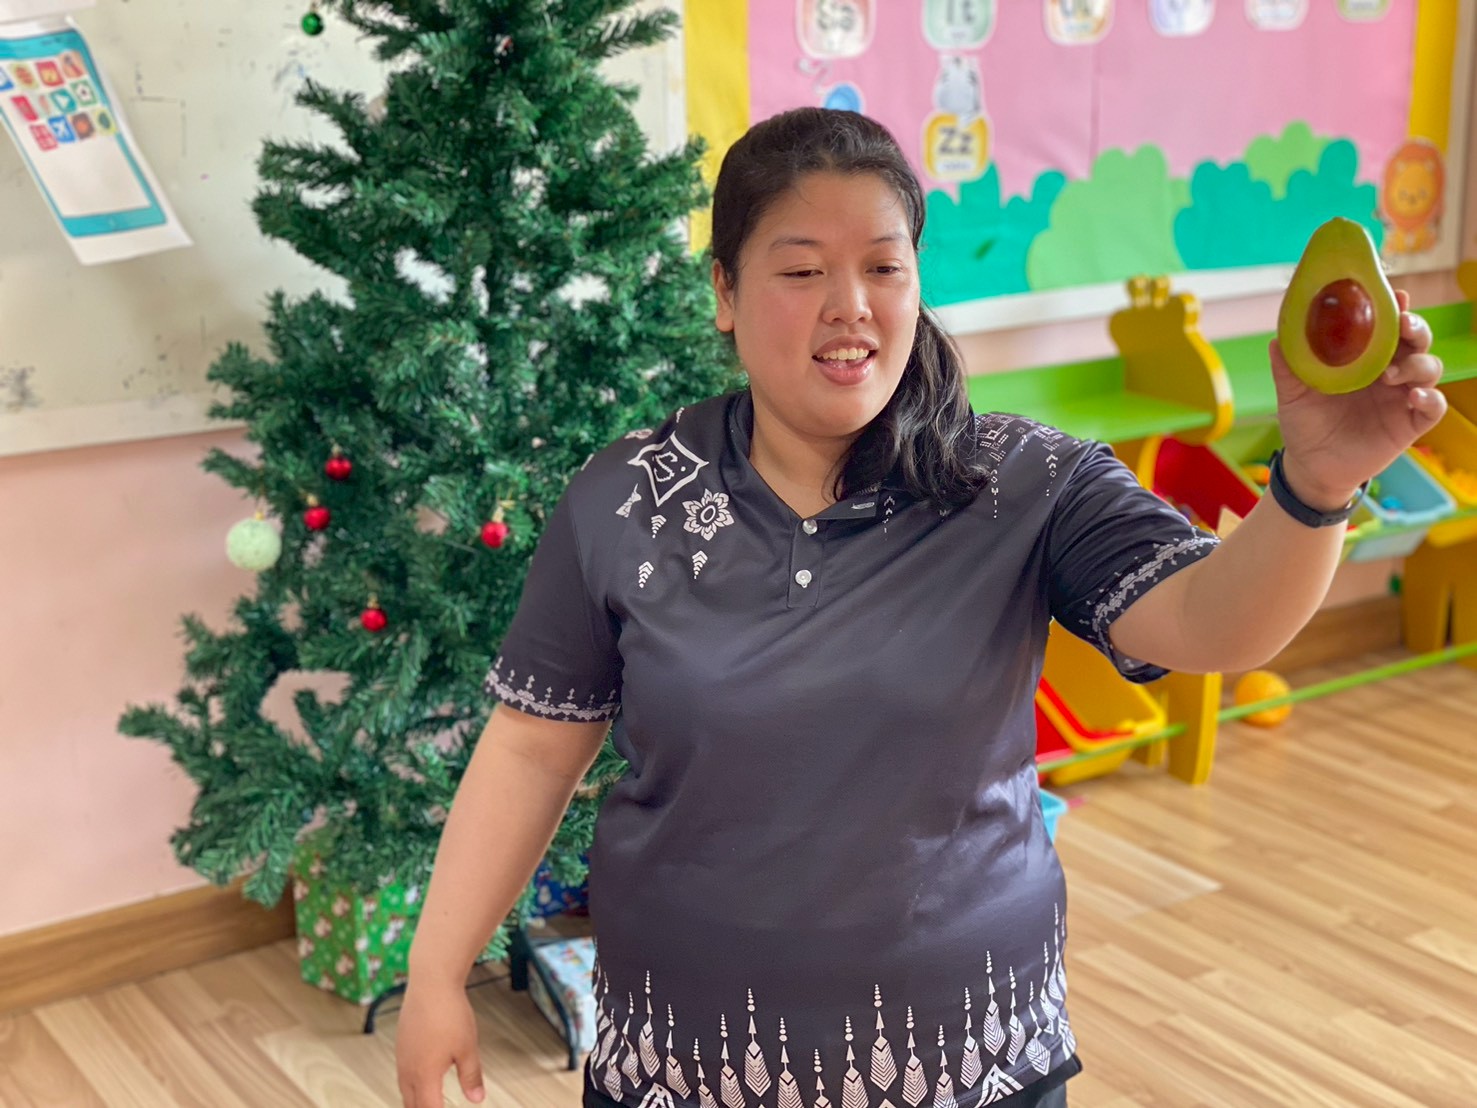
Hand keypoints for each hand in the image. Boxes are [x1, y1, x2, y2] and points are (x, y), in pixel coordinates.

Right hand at [396, 979, 485, 1106]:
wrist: (431, 983)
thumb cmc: (449, 1013)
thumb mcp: (467, 1048)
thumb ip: (471, 1076)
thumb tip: (477, 1099)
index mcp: (424, 1075)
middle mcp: (408, 1070)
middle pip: (412, 1105)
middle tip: (437, 1107)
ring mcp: (401, 1057)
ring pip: (404, 1091)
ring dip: (416, 1101)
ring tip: (428, 1103)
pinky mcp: (401, 1045)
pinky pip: (402, 1074)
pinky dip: (411, 1085)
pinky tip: (422, 1078)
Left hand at [1270, 289, 1447, 509]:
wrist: (1310, 466)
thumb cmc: (1305, 424)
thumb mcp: (1292, 394)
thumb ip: (1287, 368)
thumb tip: (1277, 340)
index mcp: (1364, 357)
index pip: (1386, 325)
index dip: (1394, 308)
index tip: (1393, 295)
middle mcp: (1389, 371)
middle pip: (1416, 339)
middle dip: (1416, 327)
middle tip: (1402, 324)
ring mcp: (1401, 397)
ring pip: (1429, 367)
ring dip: (1417, 364)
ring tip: (1390, 375)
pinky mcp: (1409, 423)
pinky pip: (1434, 406)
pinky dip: (1430, 398)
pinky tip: (1413, 397)